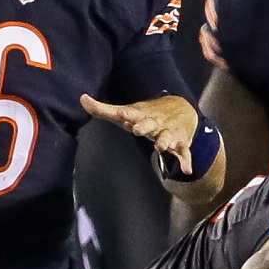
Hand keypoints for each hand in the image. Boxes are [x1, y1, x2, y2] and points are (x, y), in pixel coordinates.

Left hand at [81, 93, 196, 173]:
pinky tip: (186, 169)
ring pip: (167, 137)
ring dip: (165, 141)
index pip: (131, 113)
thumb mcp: (126, 111)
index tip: (122, 113)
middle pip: (149, 124)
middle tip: (137, 129)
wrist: (181, 109)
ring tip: (162, 146)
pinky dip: (186, 160)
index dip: (126, 113)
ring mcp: (168, 132)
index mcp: (141, 115)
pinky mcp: (180, 143)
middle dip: (144, 126)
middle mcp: (155, 123)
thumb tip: (82, 99)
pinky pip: (184, 152)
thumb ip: (103, 109)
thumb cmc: (146, 114)